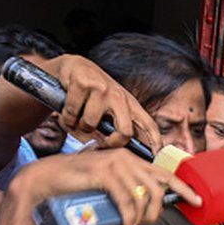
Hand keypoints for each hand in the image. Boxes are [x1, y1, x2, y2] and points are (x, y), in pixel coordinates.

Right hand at [9, 149, 200, 224]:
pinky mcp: (102, 173)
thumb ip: (125, 193)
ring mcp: (114, 163)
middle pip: (158, 187)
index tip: (199, 201)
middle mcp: (126, 158)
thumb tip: (141, 211)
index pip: (165, 174)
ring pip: (143, 194)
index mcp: (131, 160)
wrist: (44, 181)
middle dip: (159, 210)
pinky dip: (129, 215)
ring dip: (143, 216)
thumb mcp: (107, 188)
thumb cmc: (76, 187)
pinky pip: (126, 198)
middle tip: (149, 223)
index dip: (184, 188)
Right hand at [38, 54, 160, 149]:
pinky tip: (67, 109)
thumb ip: (114, 129)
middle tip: (100, 144)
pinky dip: (66, 117)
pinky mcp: (83, 83)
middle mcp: (119, 96)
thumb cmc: (90, 95)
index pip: (149, 125)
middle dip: (112, 143)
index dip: (156, 143)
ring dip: (79, 126)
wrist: (71, 67)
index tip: (157, 157)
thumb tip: (115, 154)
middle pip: (125, 132)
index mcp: (129, 104)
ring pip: (91, 124)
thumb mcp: (108, 110)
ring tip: (77, 117)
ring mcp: (102, 88)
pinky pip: (73, 113)